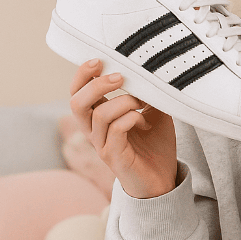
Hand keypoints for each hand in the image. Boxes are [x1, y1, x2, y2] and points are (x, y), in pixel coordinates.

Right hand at [69, 59, 176, 198]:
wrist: (163, 179)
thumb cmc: (155, 145)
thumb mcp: (154, 113)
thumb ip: (148, 94)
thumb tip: (152, 71)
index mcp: (99, 118)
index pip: (78, 93)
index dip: (82, 75)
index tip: (99, 60)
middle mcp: (94, 132)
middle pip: (77, 103)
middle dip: (96, 85)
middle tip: (120, 77)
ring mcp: (102, 145)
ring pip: (99, 116)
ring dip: (123, 102)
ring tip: (142, 102)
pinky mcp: (114, 157)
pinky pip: (115, 131)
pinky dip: (131, 119)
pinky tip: (144, 122)